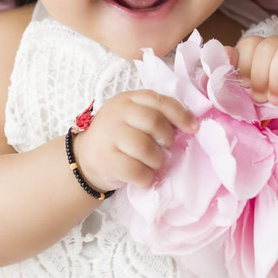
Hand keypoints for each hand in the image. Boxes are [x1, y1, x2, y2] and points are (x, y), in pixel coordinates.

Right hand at [71, 90, 196, 190]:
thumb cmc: (117, 138)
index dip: (180, 114)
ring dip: (157, 161)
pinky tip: (144, 177)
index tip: (193, 128)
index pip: (159, 101)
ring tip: (153, 165)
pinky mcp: (106, 160)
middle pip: (154, 122)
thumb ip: (155, 115)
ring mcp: (109, 136)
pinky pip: (136, 170)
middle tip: (167, 149)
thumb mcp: (132, 118)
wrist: (85, 159)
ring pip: (146, 148)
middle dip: (167, 139)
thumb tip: (189, 126)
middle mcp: (117, 114)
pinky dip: (146, 177)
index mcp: (128, 100)